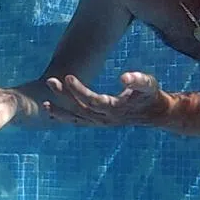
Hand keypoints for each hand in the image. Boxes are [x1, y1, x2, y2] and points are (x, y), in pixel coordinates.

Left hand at [43, 71, 170, 127]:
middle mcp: (106, 118)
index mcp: (116, 109)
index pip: (93, 100)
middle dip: (64, 95)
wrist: (155, 113)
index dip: (79, 90)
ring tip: (44, 102)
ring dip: (60, 110)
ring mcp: (101, 122)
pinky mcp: (98, 122)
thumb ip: (138, 80)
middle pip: (80, 108)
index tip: (67, 77)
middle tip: (50, 81)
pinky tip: (50, 110)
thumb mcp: (149, 84)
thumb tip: (124, 77)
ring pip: (76, 118)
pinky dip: (64, 117)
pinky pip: (78, 121)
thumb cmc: (151, 95)